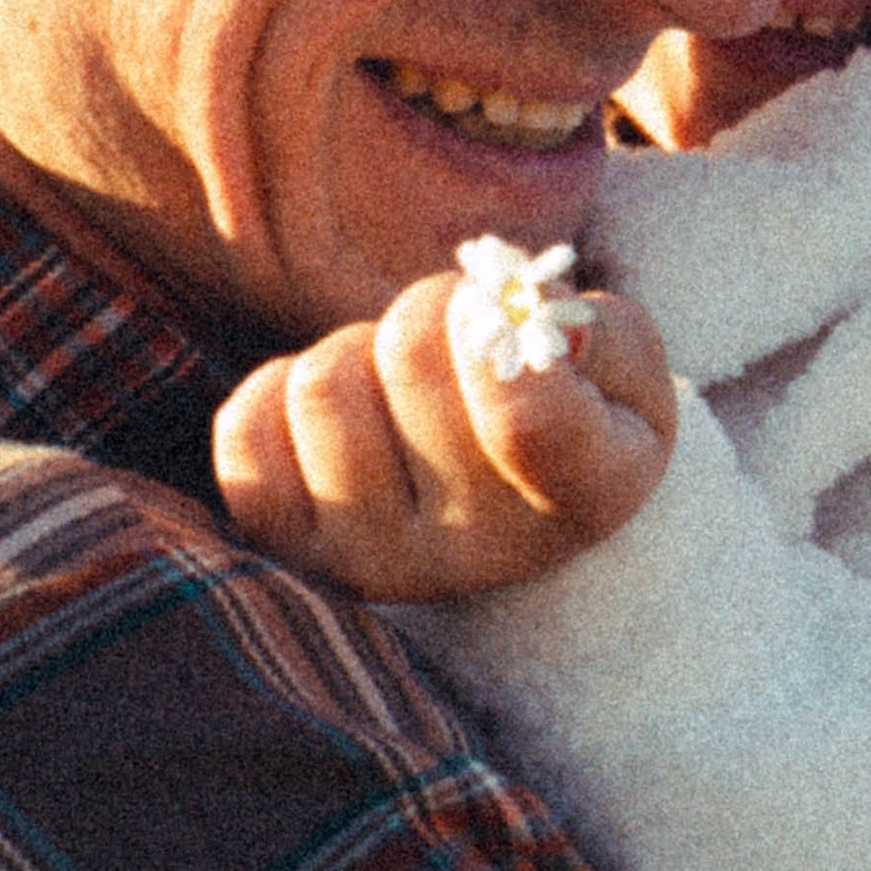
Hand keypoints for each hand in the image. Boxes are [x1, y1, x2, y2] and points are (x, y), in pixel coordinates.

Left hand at [212, 267, 675, 601]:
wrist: (501, 512)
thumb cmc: (572, 412)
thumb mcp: (625, 369)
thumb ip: (601, 331)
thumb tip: (519, 311)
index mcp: (578, 503)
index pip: (525, 415)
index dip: (502, 324)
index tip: (509, 312)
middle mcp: (470, 555)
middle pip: (409, 354)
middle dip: (432, 308)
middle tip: (456, 337)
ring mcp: (369, 561)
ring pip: (324, 384)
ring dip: (359, 351)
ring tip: (400, 387)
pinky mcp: (287, 548)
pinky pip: (245, 427)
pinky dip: (282, 390)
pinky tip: (344, 417)